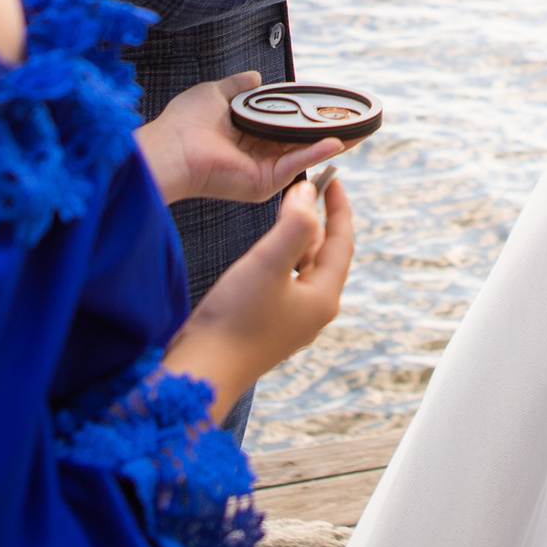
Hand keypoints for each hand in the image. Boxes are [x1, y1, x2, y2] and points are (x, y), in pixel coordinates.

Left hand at [137, 72, 348, 204]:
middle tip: (352, 120)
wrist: (171, 149)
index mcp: (244, 137)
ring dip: (329, 142)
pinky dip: (317, 153)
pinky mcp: (263, 183)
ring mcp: (261, 171)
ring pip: (302, 153)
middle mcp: (255, 156)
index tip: (324, 107)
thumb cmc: (184, 124)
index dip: (301, 116)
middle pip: (297, 142)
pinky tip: (336, 141)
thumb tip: (255, 75)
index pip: (280, 126)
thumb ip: (238, 86)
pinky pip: (295, 164)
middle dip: (324, 132)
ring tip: (356, 130)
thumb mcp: (216, 93)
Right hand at [165, 173, 354, 416]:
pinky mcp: (268, 325)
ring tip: (285, 210)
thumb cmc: (236, 318)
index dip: (339, 206)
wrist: (203, 371)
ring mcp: (291, 321)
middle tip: (304, 187)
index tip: (331, 175)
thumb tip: (307, 195)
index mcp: (323, 297)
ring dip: (298, 237)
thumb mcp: (269, 263)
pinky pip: (285, 280)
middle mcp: (313, 311)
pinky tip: (265, 249)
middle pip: (324, 254)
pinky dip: (281, 256)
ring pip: (303, 267)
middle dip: (316, 219)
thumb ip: (294, 225)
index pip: (342, 242)